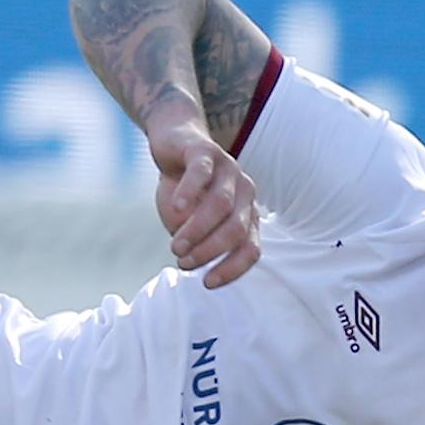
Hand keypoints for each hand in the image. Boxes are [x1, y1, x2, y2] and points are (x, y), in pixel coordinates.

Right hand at [147, 109, 260, 287]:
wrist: (172, 142)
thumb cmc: (183, 188)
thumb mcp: (189, 220)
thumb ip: (194, 238)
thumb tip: (190, 262)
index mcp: (248, 212)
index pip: (251, 248)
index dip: (232, 269)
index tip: (207, 283)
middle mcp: (246, 192)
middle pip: (236, 229)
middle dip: (210, 251)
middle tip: (183, 262)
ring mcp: (229, 169)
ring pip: (221, 205)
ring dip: (198, 230)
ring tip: (176, 245)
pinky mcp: (206, 151)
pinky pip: (201, 174)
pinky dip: (189, 193)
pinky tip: (176, 209)